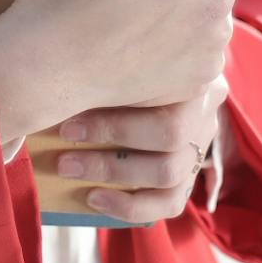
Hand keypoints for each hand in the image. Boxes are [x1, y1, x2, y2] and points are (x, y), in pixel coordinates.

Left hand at [46, 73, 228, 223]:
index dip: (115, 114)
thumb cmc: (125, 62)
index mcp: (191, 69)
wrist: (152, 71)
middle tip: (65, 145)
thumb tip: (57, 98)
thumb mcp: (122, 57)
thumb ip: (104, 70)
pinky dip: (130, 205)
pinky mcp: (190, 175)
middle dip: (111, 141)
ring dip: (113, 173)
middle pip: (171, 133)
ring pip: (170, 172)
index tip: (68, 120)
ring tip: (69, 169)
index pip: (164, 92)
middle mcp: (204, 106)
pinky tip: (94, 198)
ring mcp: (201, 142)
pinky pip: (170, 202)